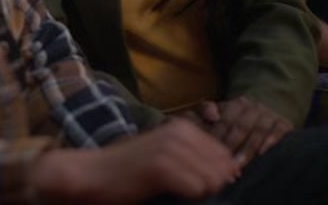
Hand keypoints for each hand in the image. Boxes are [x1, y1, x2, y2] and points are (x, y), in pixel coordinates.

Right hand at [34, 119, 239, 204]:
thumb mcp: (167, 158)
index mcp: (183, 128)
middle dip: (211, 186)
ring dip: (198, 194)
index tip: (193, 186)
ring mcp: (171, 148)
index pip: (225, 157)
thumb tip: (236, 168)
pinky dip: (188, 198)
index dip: (216, 177)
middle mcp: (179, 133)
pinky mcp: (161, 166)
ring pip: (212, 180)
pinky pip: (197, 189)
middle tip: (182, 191)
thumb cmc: (129, 172)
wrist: (91, 175)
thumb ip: (199, 160)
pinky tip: (166, 194)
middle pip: (222, 169)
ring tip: (173, 193)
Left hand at [203, 96, 293, 160]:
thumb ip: (207, 110)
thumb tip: (212, 116)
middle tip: (223, 163)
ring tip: (239, 165)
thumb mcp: (219, 114)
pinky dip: (271, 142)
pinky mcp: (285, 124)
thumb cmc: (236, 122)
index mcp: (236, 104)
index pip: (224, 121)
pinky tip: (262, 154)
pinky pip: (279, 132)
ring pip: (259, 130)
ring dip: (248, 149)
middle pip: (241, 127)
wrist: (266, 118)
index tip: (209, 153)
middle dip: (232, 146)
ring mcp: (270, 114)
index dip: (217, 137)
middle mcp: (254, 107)